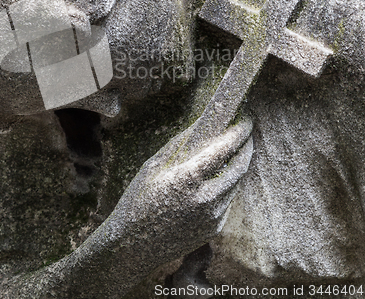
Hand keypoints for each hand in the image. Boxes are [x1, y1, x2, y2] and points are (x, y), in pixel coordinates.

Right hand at [0, 117, 252, 298]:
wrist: (124, 258)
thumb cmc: (128, 208)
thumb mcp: (147, 169)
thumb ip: (174, 149)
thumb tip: (194, 127)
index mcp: (189, 178)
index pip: (227, 144)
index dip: (240, 126)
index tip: (246, 111)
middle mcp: (207, 197)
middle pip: (240, 162)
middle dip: (245, 141)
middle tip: (245, 124)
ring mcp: (211, 216)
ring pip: (236, 181)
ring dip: (237, 160)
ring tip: (234, 142)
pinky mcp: (209, 228)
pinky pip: (226, 197)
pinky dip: (227, 180)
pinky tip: (218, 172)